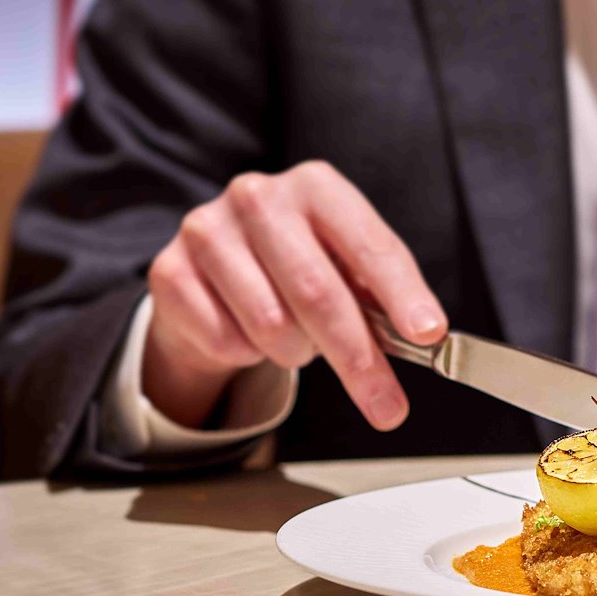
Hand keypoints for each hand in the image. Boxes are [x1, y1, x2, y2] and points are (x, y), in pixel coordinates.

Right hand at [143, 161, 444, 429]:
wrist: (213, 276)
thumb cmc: (298, 269)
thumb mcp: (346, 267)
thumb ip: (381, 296)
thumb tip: (424, 336)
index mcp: (316, 188)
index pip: (369, 245)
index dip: (402, 293)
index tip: (428, 334)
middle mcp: (258, 197)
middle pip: (318, 293)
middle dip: (359, 359)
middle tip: (388, 408)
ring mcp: (206, 230)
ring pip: (272, 326)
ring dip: (297, 354)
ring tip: (298, 342)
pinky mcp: (169, 270)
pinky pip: (226, 342)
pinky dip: (249, 355)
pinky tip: (248, 331)